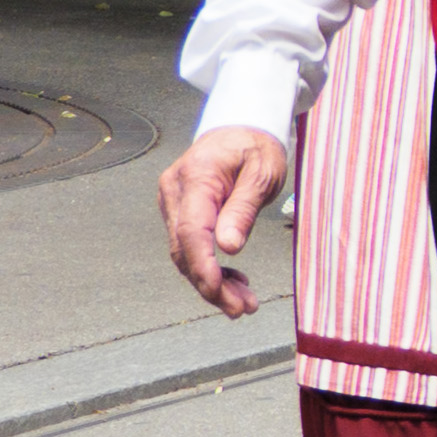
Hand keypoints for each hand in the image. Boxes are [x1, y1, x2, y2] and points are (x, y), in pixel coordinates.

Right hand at [159, 125, 290, 317]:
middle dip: (210, 284)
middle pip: (184, 249)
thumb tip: (228, 247)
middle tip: (242, 308)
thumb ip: (243, 209)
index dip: (202, 266)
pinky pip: (189, 246)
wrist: (241, 127)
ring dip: (211, 282)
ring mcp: (174, 202)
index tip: (218, 291)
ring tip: (243, 303)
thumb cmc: (255, 146)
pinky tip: (233, 281)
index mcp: (195, 178)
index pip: (191, 231)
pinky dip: (209, 267)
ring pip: (184, 253)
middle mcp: (175, 191)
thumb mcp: (262, 173)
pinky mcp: (180, 211)